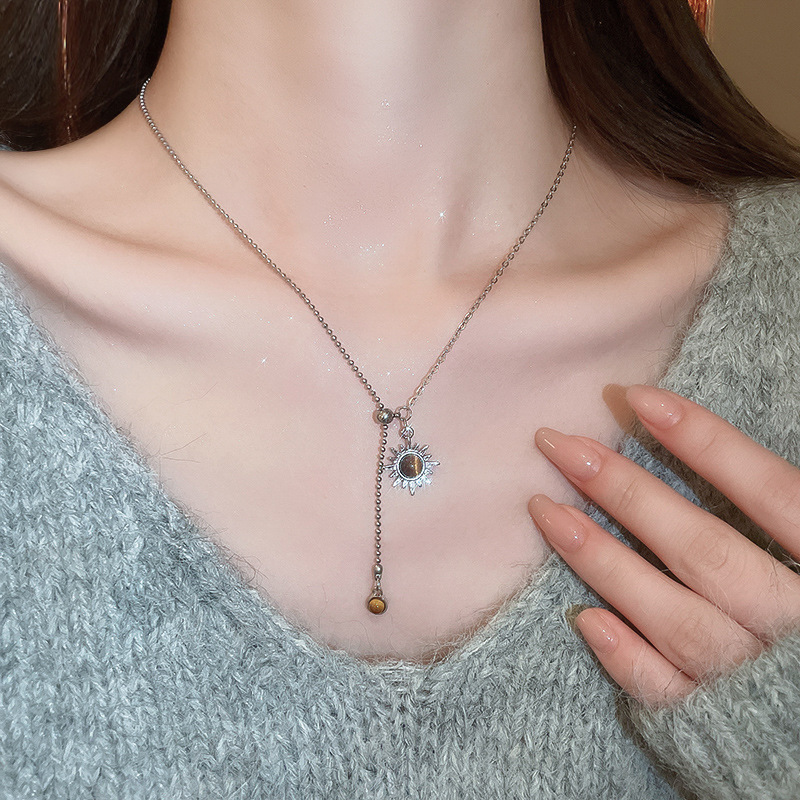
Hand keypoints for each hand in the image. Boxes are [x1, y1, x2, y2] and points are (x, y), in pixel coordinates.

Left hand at [528, 384, 799, 708]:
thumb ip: (780, 507)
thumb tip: (695, 439)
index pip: (772, 492)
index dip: (708, 443)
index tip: (638, 398)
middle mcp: (792, 624)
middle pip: (705, 550)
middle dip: (627, 492)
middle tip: (560, 446)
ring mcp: (756, 679)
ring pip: (675, 617)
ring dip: (604, 561)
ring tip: (545, 511)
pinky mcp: (723, 726)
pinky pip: (672, 694)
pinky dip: (629, 659)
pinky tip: (584, 619)